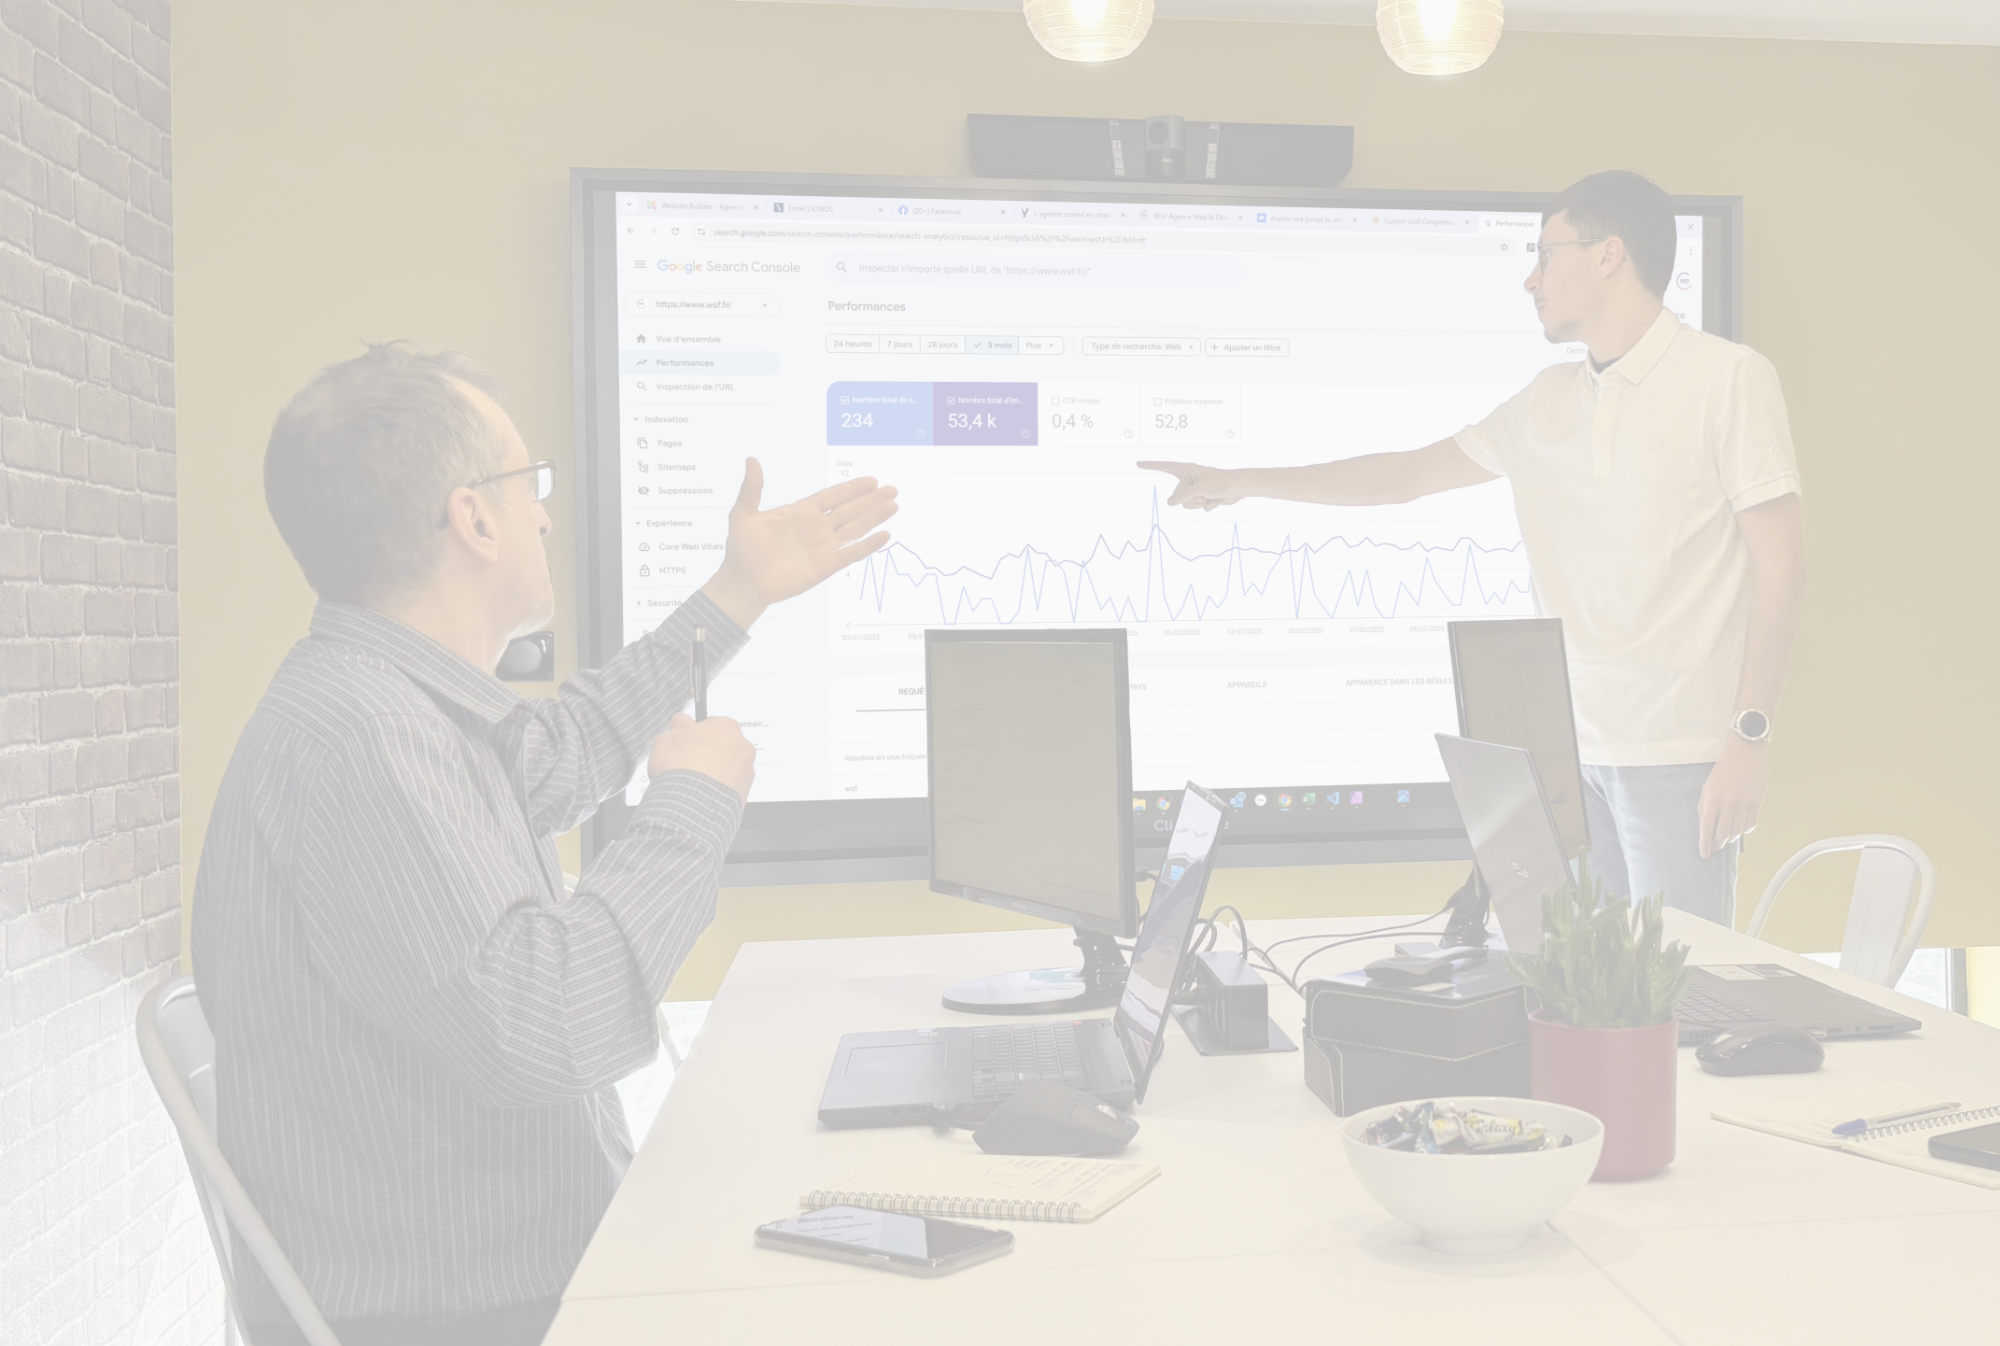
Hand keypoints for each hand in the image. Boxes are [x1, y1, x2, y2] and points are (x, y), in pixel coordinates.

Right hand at [648, 712, 754, 800]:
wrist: (690, 804)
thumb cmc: (680, 766)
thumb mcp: (667, 737)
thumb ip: (679, 725)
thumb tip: (682, 721)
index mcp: (727, 726)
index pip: (712, 724)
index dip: (696, 734)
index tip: (687, 743)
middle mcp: (743, 747)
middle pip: (724, 746)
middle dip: (709, 753)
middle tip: (689, 763)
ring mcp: (747, 771)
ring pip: (729, 767)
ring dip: (716, 772)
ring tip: (695, 782)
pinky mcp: (745, 793)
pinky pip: (730, 787)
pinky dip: (719, 789)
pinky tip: (703, 794)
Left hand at [699, 459, 896, 628]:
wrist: (742, 582)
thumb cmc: (741, 550)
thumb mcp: (743, 514)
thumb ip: (751, 488)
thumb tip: (751, 460)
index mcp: (800, 512)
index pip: (832, 496)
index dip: (852, 488)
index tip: (872, 480)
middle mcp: (816, 527)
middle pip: (850, 510)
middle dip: (871, 500)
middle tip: (892, 489)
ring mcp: (822, 547)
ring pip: (854, 528)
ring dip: (874, 518)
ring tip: (893, 506)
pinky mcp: (825, 567)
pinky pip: (850, 554)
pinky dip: (868, 546)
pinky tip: (884, 536)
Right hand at [1137, 460, 1243, 510]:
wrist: (1238, 488)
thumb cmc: (1220, 482)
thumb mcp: (1198, 489)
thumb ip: (1182, 496)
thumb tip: (1170, 503)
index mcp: (1187, 470)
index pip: (1165, 466)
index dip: (1151, 465)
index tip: (1139, 463)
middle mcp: (1189, 479)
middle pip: (1177, 494)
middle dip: (1189, 497)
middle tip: (1203, 492)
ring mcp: (1195, 489)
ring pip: (1186, 504)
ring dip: (1198, 503)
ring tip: (1209, 496)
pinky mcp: (1202, 497)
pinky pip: (1197, 507)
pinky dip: (1206, 505)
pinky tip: (1216, 499)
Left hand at [1697, 737, 1768, 859]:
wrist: (1745, 754)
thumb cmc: (1724, 769)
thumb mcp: (1708, 786)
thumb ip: (1704, 805)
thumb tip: (1705, 825)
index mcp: (1712, 798)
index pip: (1706, 827)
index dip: (1705, 843)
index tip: (1704, 854)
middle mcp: (1727, 802)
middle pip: (1723, 833)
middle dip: (1719, 844)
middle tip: (1717, 847)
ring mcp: (1743, 803)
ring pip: (1737, 831)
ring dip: (1732, 838)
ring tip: (1729, 837)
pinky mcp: (1757, 802)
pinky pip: (1751, 824)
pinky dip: (1746, 830)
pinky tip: (1742, 828)